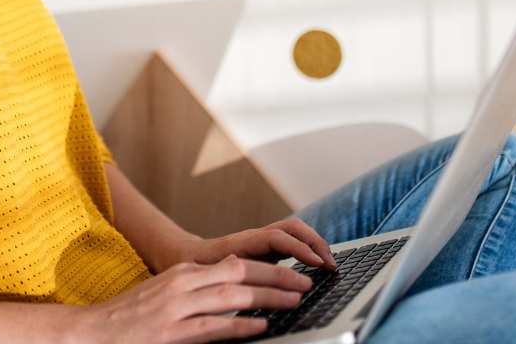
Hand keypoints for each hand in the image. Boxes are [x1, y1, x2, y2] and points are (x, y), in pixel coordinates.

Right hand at [66, 254, 312, 343]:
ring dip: (268, 298)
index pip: (236, 264)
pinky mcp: (172, 333)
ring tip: (294, 301)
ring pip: (233, 296)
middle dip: (277, 278)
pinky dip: (240, 324)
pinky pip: (214, 327)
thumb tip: (234, 273)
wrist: (92, 332)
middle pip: (240, 274)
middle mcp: (183, 284)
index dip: (269, 268)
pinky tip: (260, 326)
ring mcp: (177, 309)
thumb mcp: (167, 290)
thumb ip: (200, 282)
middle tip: (305, 283)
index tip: (293, 273)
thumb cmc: (131, 316)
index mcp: (184, 272)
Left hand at [175, 217, 336, 271]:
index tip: (317, 264)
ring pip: (294, 231)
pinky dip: (308, 248)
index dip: (299, 249)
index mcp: (241, 242)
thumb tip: (244, 286)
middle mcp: (254, 236)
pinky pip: (291, 240)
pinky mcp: (265, 246)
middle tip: (331, 266)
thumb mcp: (207, 276)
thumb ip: (225, 278)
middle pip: (291, 228)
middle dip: (314, 243)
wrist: (184, 256)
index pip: (277, 238)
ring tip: (330, 264)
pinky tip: (317, 265)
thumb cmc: (193, 269)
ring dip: (314, 243)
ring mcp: (261, 239)